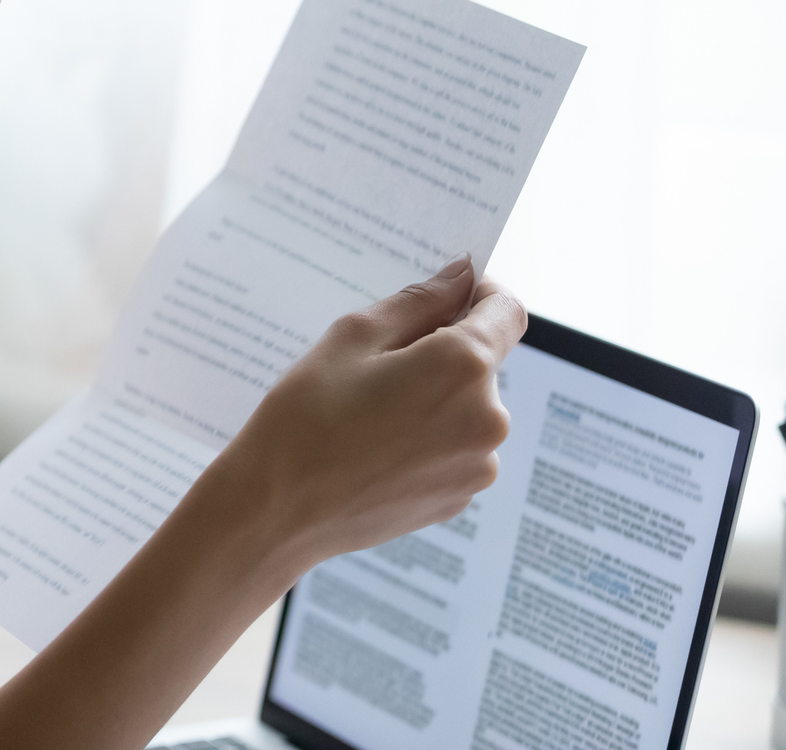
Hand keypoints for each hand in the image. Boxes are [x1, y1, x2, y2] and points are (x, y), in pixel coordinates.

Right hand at [217, 256, 526, 566]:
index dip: (481, 294)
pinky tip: (375, 449)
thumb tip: (462, 277)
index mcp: (463, 366)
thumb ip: (418, 302)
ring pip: (466, 408)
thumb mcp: (351, 338)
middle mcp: (487, 417)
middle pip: (481, 363)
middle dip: (441, 354)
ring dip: (433, 399)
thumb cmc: (305, 418)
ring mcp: (478, 465)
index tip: (448, 297)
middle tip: (374, 368)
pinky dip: (426, 439)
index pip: (507, 311)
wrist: (278, 510)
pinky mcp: (460, 497)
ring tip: (368, 416)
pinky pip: (454, 449)